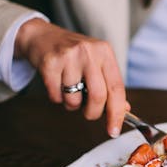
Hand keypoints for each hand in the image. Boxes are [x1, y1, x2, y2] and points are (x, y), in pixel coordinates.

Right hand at [14, 18, 128, 137]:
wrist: (42, 36)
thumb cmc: (74, 54)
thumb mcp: (96, 63)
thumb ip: (110, 85)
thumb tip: (124, 109)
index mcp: (105, 52)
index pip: (117, 88)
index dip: (117, 113)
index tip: (114, 130)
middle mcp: (89, 52)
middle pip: (98, 97)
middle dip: (93, 113)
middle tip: (89, 113)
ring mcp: (69, 56)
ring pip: (74, 99)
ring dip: (72, 104)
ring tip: (69, 91)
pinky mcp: (50, 63)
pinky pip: (56, 96)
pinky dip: (57, 98)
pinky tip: (56, 84)